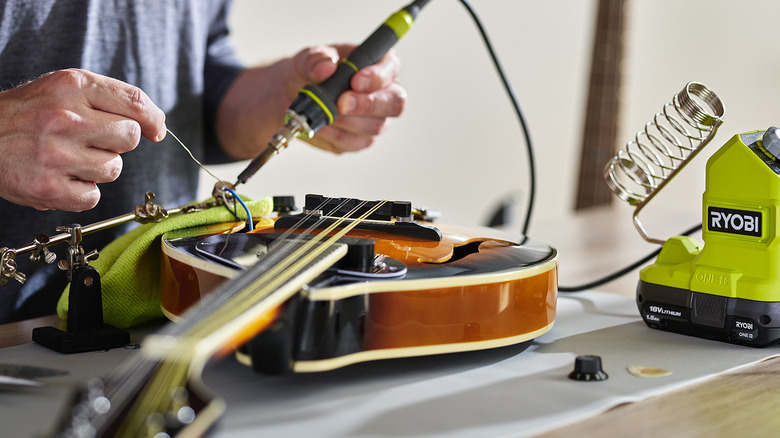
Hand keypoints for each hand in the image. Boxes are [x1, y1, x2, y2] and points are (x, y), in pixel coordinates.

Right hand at [0, 69, 166, 210]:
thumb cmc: (29, 113)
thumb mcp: (64, 88)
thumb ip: (110, 99)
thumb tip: (156, 126)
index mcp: (72, 86)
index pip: (135, 102)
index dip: (153, 120)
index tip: (155, 130)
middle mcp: (65, 118)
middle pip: (129, 137)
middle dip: (118, 142)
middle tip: (93, 140)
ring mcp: (56, 154)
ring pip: (114, 168)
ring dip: (99, 167)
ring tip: (71, 157)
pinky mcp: (48, 187)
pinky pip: (93, 196)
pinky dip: (83, 191)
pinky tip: (63, 177)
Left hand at [216, 44, 406, 159]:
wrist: (292, 96)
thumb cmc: (308, 72)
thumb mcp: (307, 59)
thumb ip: (315, 59)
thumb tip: (326, 66)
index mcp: (378, 64)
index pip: (390, 70)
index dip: (377, 77)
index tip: (355, 80)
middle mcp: (383, 93)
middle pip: (394, 104)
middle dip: (368, 104)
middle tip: (342, 103)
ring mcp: (375, 119)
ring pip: (375, 126)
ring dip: (346, 121)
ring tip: (322, 113)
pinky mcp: (360, 139)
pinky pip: (355, 143)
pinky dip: (335, 136)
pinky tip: (320, 127)